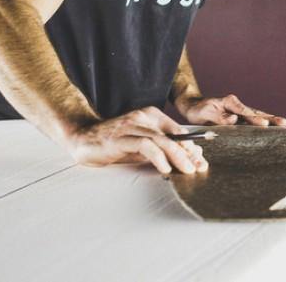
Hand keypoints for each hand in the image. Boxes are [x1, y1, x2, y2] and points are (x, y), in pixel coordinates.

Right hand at [65, 106, 207, 174]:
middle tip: (199, 167)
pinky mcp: (121, 137)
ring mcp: (132, 126)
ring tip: (188, 169)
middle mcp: (143, 117)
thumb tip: (185, 158)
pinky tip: (165, 168)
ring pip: (162, 140)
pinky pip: (145, 145)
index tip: (201, 161)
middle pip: (173, 136)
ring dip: (178, 156)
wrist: (83, 137)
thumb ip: (160, 149)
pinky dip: (158, 157)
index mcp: (150, 115)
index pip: (177, 131)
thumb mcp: (141, 147)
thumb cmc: (114, 144)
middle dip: (189, 153)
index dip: (191, 147)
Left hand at [175, 94, 285, 126]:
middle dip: (272, 118)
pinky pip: (254, 121)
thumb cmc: (198, 110)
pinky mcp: (240, 118)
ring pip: (258, 116)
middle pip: (256, 112)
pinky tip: (275, 127)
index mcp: (230, 101)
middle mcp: (237, 105)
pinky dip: (266, 123)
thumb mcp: (204, 113)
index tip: (264, 123)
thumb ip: (219, 117)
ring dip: (272, 120)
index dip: (254, 118)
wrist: (194, 107)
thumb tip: (234, 119)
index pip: (244, 111)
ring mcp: (240, 112)